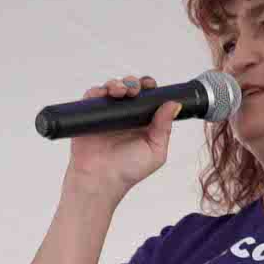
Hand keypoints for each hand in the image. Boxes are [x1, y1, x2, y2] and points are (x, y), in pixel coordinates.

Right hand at [60, 73, 178, 201]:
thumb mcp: (155, 150)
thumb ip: (164, 127)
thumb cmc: (128, 170)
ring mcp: (107, 115)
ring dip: (117, 84)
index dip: (149, 87)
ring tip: (120, 91)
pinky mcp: (89, 115)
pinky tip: (105, 94)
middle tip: (134, 90)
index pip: (148, 97)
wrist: (100, 180)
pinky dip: (98, 90)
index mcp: (143, 122)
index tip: (150, 85)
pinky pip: (92, 96)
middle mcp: (125, 116)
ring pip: (112, 89)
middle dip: (133, 83)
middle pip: (130, 88)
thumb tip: (174, 104)